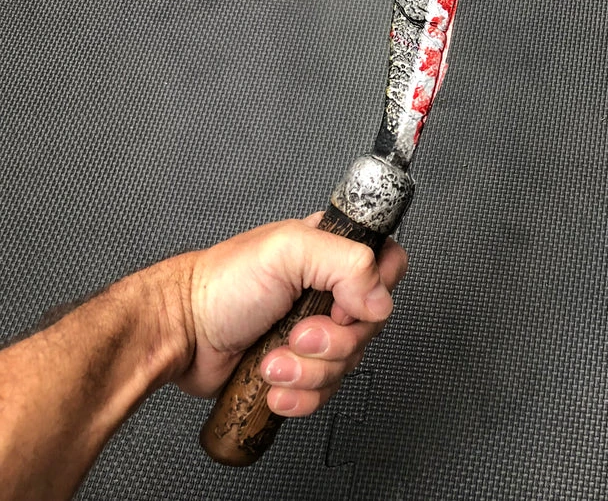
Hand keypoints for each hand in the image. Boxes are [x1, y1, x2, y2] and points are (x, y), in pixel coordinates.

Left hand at [172, 212, 407, 415]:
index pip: (389, 266)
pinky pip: (325, 394)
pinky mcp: (302, 370)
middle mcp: (330, 292)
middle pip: (371, 326)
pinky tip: (273, 382)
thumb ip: (346, 263)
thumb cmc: (219, 285)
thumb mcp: (287, 251)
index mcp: (332, 253)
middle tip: (296, 332)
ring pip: (349, 364)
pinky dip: (299, 395)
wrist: (180, 335)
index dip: (376, 291)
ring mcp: (317, 333)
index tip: (341, 302)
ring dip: (308, 371)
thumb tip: (380, 301)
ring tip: (272, 358)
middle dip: (331, 341)